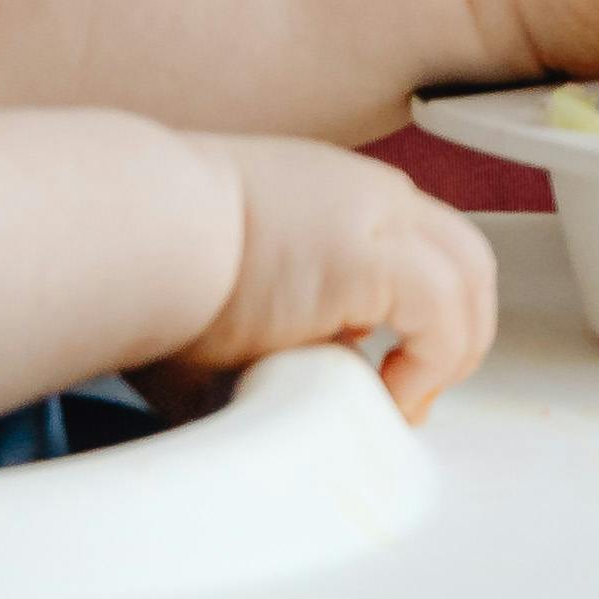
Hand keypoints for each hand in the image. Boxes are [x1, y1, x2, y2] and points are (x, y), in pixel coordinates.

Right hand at [162, 135, 496, 422]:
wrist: (129, 226)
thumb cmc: (149, 267)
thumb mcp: (232, 297)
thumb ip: (275, 336)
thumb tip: (278, 402)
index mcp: (336, 197)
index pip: (419, 247)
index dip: (424, 317)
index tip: (392, 374)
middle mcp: (368, 195)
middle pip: (463, 257)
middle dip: (456, 332)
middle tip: (412, 395)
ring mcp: (375, 215)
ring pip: (469, 277)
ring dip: (453, 350)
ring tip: (405, 403)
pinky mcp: (370, 253)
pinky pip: (444, 312)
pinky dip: (434, 360)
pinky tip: (391, 396)